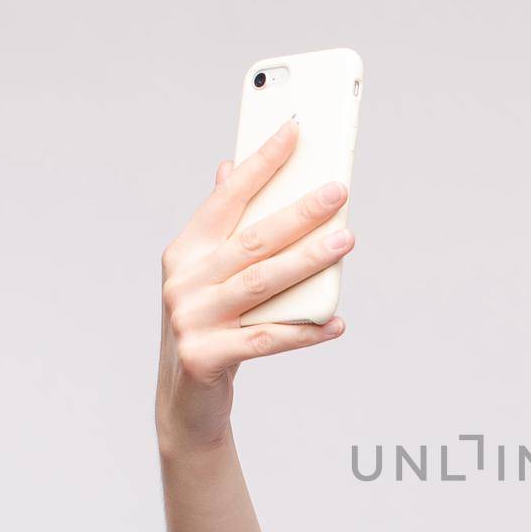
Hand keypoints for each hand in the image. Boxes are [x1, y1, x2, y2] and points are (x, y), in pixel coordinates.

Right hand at [155, 118, 354, 452]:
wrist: (184, 400)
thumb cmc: (208, 326)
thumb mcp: (207, 274)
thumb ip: (222, 227)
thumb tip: (232, 168)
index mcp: (185, 251)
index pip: (227, 198)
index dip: (261, 163)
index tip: (295, 131)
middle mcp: (184, 280)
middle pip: (252, 239)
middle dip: (298, 212)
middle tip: (338, 190)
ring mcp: (191, 319)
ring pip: (261, 283)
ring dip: (308, 262)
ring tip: (346, 242)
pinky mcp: (205, 357)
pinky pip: (266, 340)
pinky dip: (304, 332)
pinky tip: (336, 323)